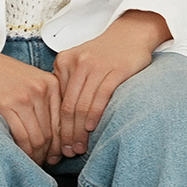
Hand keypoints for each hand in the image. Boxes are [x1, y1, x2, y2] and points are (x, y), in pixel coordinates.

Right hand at [0, 34, 65, 162]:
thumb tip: (55, 137)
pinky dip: (23, 151)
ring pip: (38, 138)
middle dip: (49, 153)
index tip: (56, 156)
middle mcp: (41, 89)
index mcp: (51, 83)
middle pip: (52, 133)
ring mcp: (24, 96)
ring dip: (36, 155)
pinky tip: (21, 155)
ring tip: (32, 162)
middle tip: (44, 163)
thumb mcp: (29, 81)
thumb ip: (44, 102)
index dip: (61, 143)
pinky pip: (22, 137)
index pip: (62, 122)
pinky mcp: (6, 103)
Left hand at [50, 11, 171, 156]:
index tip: (58, 145)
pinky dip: (94, 114)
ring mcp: (96, 65)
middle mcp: (77, 62)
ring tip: (79, 147)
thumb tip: (58, 123)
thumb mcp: (80, 64)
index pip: (56, 102)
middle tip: (68, 152)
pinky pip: (101, 96)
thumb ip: (69, 85)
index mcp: (64, 62)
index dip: (56, 127)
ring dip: (79, 131)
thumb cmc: (104, 54)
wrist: (130, 33)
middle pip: (67, 106)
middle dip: (66, 134)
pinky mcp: (115, 69)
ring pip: (82, 105)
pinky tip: (91, 128)